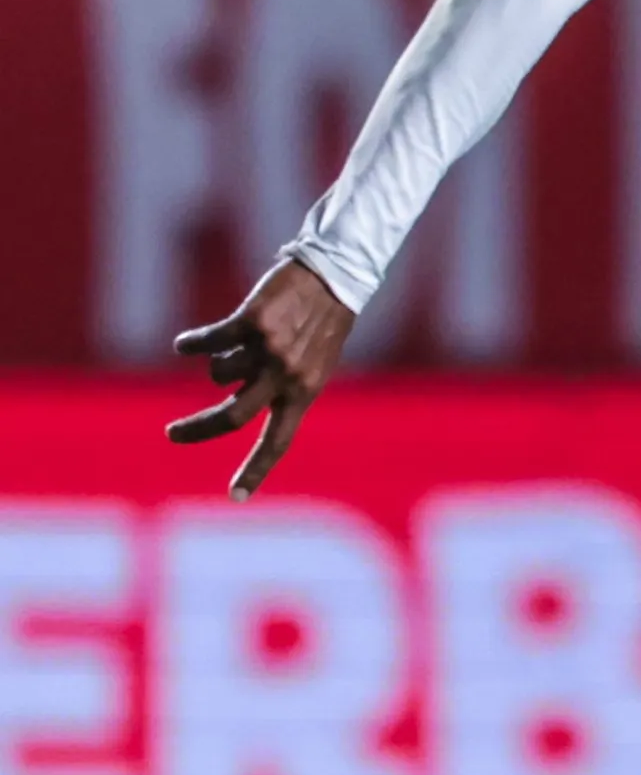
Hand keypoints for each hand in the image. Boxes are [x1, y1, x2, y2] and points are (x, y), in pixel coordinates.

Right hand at [167, 259, 354, 498]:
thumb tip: (228, 398)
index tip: (235, 497)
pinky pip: (207, 342)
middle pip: (232, 416)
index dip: (255, 470)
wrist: (334, 277)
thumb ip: (278, 387)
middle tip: (172, 434)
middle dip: (197, 430)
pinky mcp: (251, 322)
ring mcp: (268, 349)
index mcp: (304, 393)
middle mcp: (286, 376)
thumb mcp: (312, 365)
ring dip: (218, 362)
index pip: (278, 441)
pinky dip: (192, 344)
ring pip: (217, 373)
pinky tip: (186, 344)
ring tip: (236, 345)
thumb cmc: (321, 324)